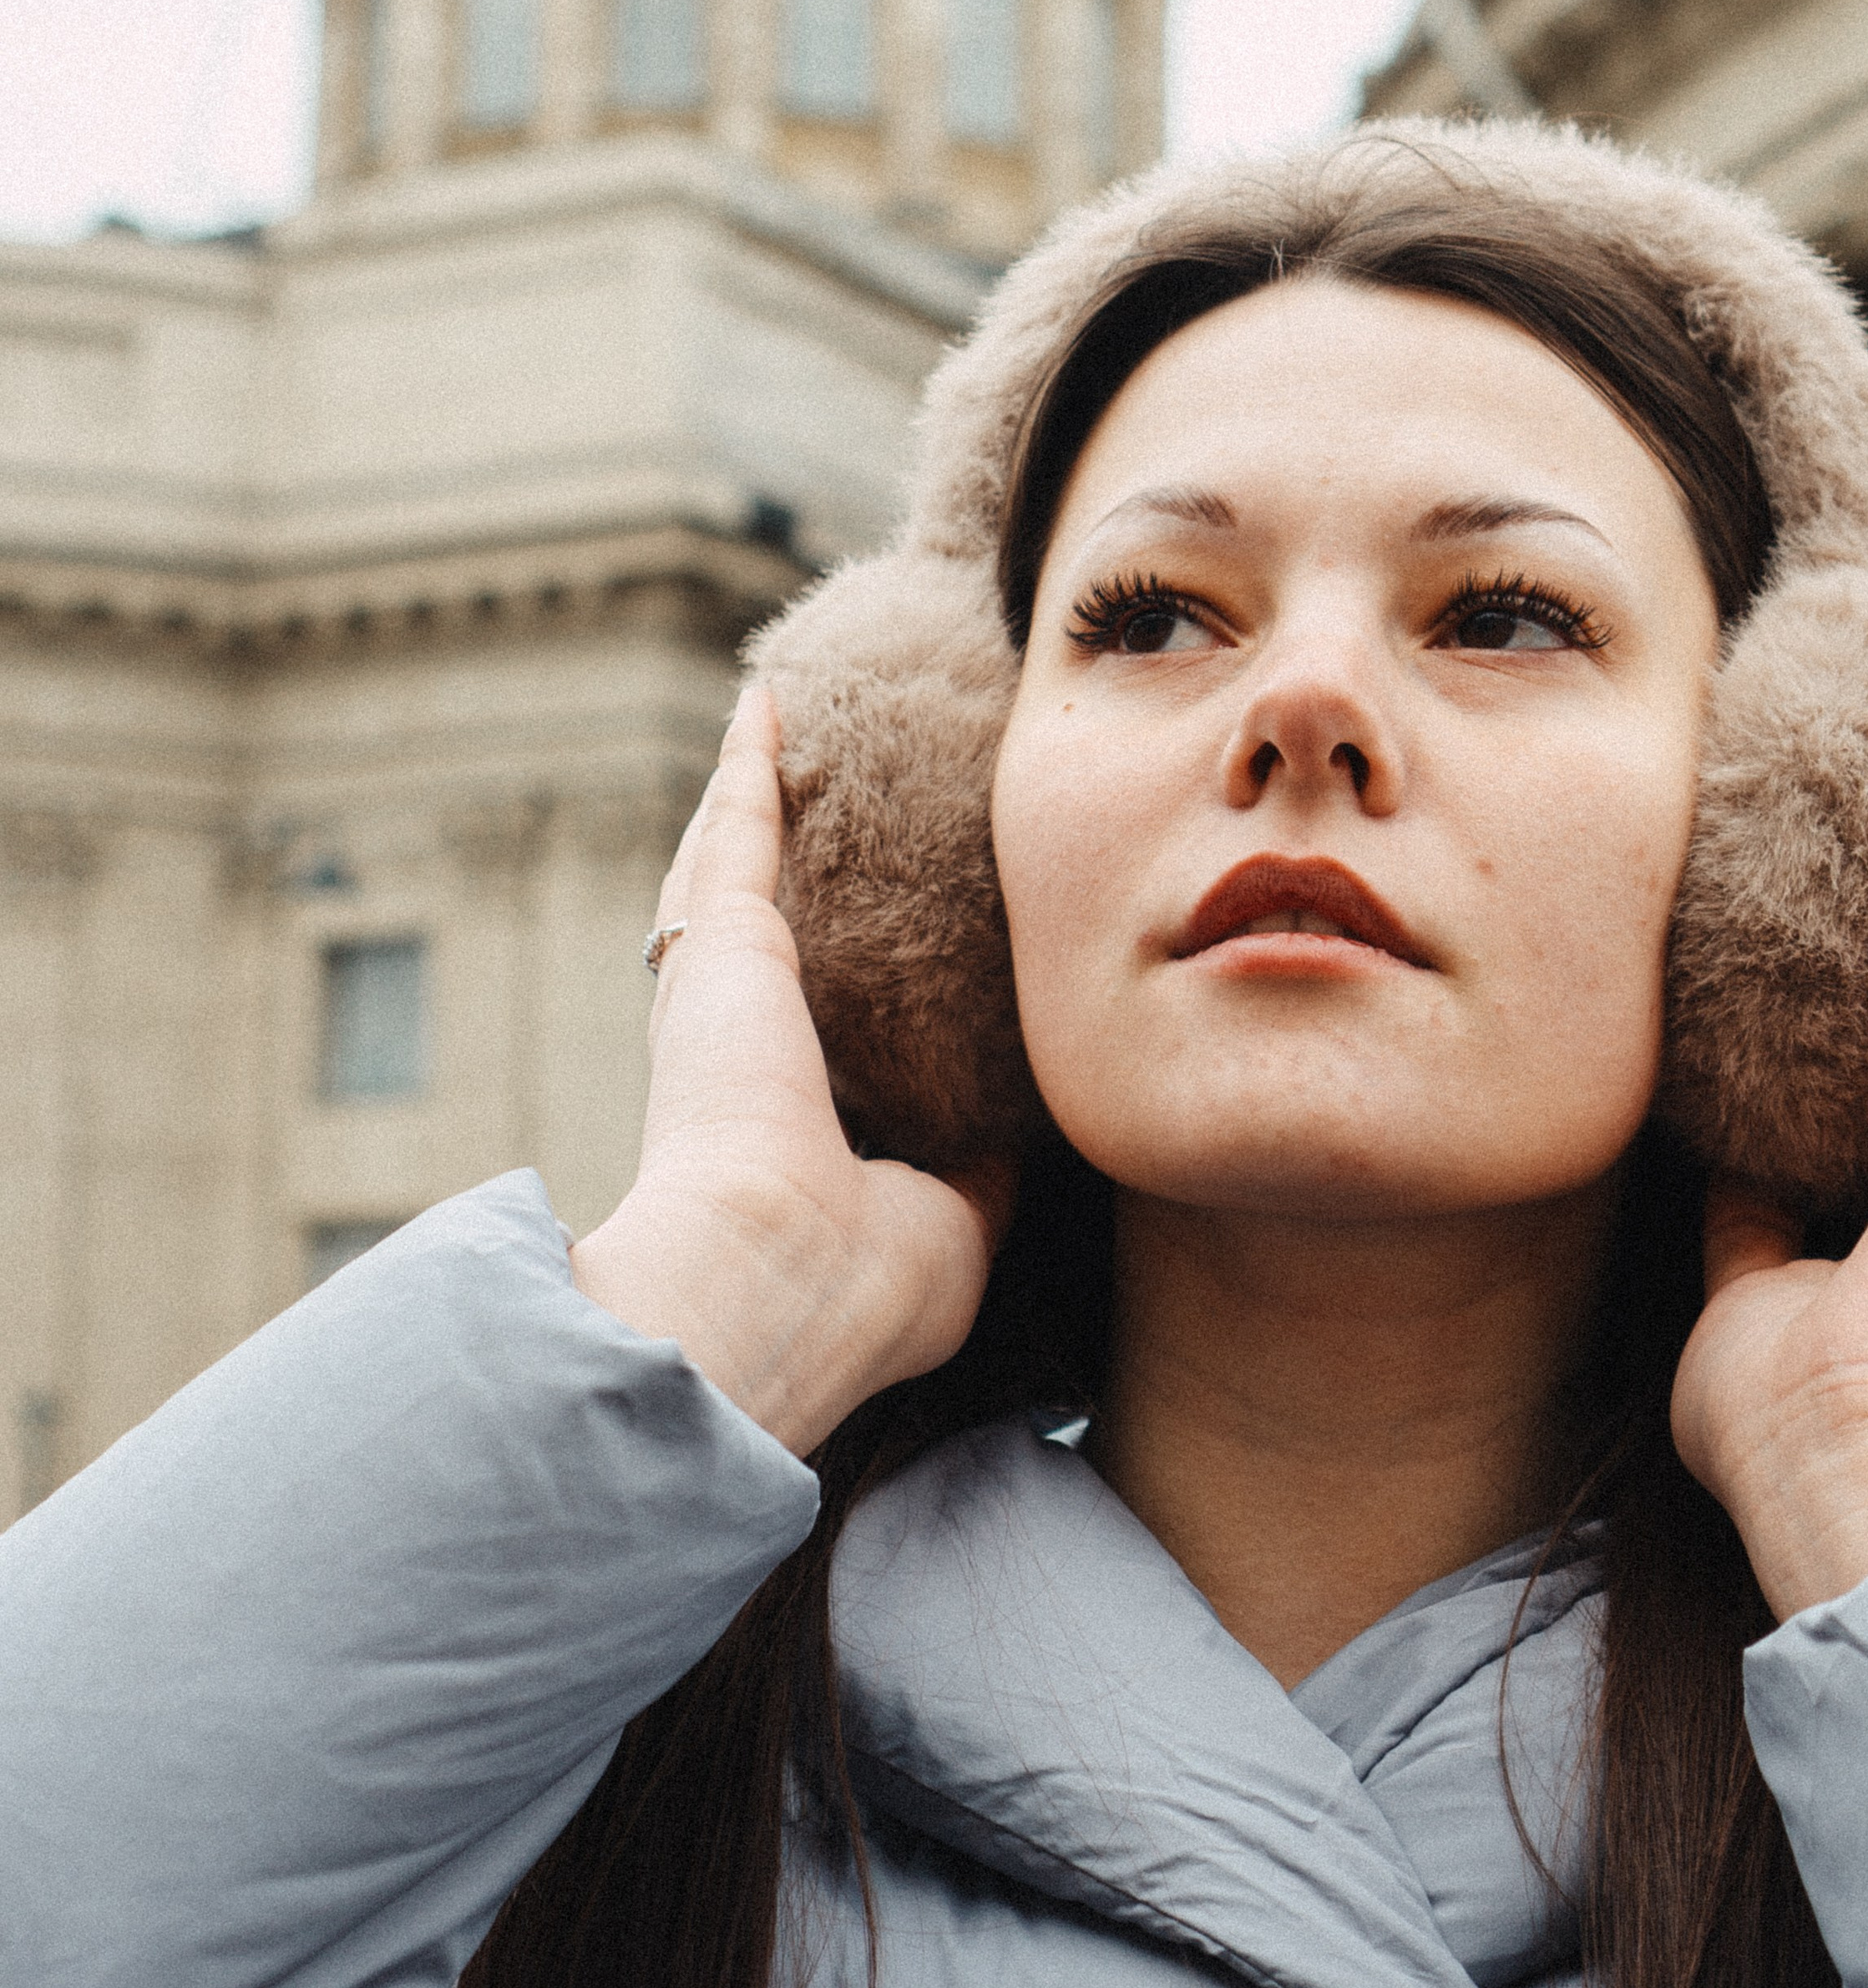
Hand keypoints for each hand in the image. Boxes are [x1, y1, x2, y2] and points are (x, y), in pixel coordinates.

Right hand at [569, 687, 1011, 1455]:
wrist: (776, 1281)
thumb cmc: (861, 1287)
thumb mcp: (954, 1224)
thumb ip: (983, 1168)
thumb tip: (1029, 1128)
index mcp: (783, 1120)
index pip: (807, 1031)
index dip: (833, 981)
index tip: (875, 936)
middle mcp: (738, 1050)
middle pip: (756, 930)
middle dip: (776, 865)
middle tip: (817, 796)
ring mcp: (718, 991)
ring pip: (731, 868)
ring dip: (756, 796)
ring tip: (781, 726)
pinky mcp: (722, 943)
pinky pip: (738, 825)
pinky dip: (751, 761)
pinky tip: (770, 700)